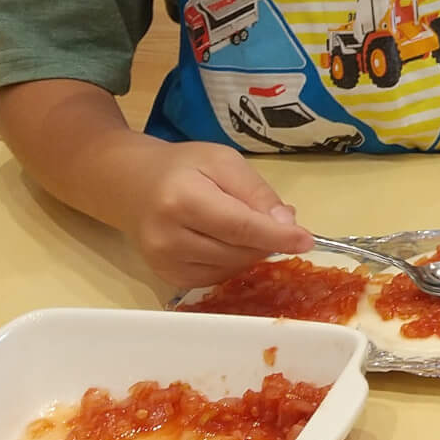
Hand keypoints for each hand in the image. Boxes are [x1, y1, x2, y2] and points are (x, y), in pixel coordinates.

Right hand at [108, 140, 314, 288]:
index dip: (277, 236)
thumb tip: (286, 224)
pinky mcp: (167, 278)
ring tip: (244, 224)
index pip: (240, 226)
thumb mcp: (223, 161)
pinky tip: (227, 241)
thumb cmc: (182, 167)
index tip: (308, 240)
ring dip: (252, 251)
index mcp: (183, 199)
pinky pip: (217, 278)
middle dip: (267, 239)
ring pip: (231, 268)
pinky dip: (233, 262)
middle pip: (238, 250)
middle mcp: (168, 237)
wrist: (131, 185)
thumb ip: (256, 192)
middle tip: (274, 219)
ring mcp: (164, 263)